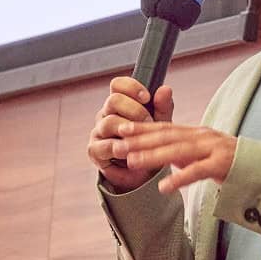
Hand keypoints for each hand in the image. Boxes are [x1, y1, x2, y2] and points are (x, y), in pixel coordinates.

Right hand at [87, 76, 173, 192]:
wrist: (143, 174)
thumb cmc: (149, 143)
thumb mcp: (161, 124)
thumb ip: (163, 107)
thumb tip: (165, 88)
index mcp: (121, 103)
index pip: (118, 85)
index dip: (131, 87)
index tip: (147, 97)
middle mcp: (107, 114)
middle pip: (113, 100)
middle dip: (135, 110)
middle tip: (149, 122)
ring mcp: (99, 132)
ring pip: (109, 122)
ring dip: (129, 130)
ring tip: (142, 139)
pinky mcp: (95, 151)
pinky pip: (104, 145)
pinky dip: (118, 148)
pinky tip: (129, 151)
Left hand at [112, 121, 236, 193]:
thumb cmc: (233, 164)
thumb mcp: (205, 153)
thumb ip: (185, 152)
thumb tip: (161, 152)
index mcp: (198, 133)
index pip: (166, 127)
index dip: (142, 127)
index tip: (121, 129)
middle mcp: (204, 137)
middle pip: (167, 136)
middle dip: (141, 140)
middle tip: (118, 144)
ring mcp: (214, 149)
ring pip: (179, 151)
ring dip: (153, 155)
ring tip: (133, 161)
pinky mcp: (223, 165)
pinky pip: (198, 172)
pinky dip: (179, 178)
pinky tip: (164, 186)